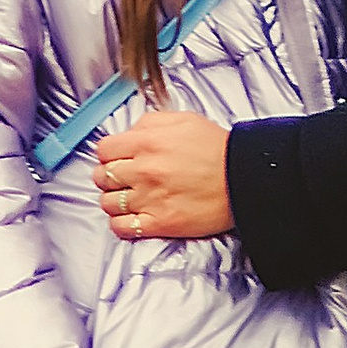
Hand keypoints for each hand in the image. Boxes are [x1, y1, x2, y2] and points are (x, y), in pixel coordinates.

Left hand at [97, 111, 234, 240]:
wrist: (244, 179)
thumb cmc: (218, 150)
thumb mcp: (184, 120)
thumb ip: (150, 122)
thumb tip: (129, 132)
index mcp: (147, 142)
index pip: (103, 150)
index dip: (108, 154)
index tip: (116, 157)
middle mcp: (144, 171)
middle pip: (102, 176)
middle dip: (109, 176)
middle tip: (122, 177)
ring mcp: (149, 199)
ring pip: (108, 203)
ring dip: (114, 200)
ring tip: (128, 197)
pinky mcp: (160, 223)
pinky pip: (122, 227)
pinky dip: (121, 223)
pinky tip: (131, 217)